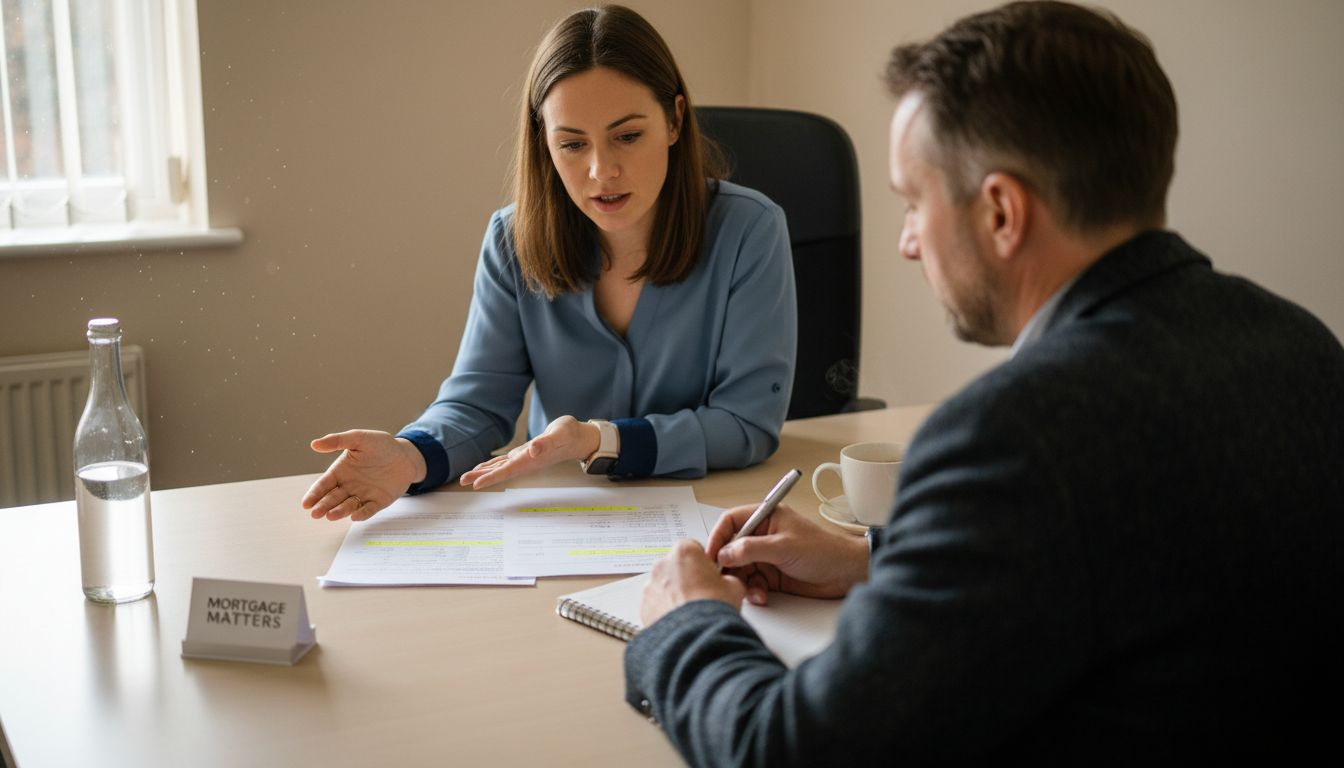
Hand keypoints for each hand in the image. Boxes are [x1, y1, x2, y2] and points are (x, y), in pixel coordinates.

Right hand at [302, 430, 425, 521]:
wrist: (406, 455)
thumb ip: (338, 441)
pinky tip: (355, 516)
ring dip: (339, 511)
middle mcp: (349, 486)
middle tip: (315, 513)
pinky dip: (362, 513)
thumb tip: (314, 444)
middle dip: (323, 506)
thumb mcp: (359, 438)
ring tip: (331, 515)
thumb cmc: (381, 445)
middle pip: (332, 498)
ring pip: (348, 506)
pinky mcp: (378, 502)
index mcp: (341, 471)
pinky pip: (368, 509)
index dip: (314, 494)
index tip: (306, 503)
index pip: (324, 485)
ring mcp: (363, 495)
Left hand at [459, 415, 599, 488]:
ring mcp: (525, 459)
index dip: (491, 477)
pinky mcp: (525, 454)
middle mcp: (526, 462)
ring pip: (500, 468)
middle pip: (500, 472)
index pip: (508, 470)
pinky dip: (493, 465)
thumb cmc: (570, 434)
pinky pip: (505, 462)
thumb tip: (533, 449)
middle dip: (481, 477)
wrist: (579, 437)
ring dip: (483, 473)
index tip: (476, 484)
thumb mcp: (560, 434)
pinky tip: (483, 467)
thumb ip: (546, 442)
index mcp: (532, 459)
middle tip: (462, 481)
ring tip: (467, 478)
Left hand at [641, 540, 745, 625]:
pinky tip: (681, 622)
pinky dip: (665, 611)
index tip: (710, 576)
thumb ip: (727, 579)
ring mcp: (650, 586)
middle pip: (677, 567)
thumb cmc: (712, 607)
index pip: (694, 550)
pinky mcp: (643, 606)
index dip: (704, 565)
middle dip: (687, 579)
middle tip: (702, 596)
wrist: (695, 636)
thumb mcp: (734, 586)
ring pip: (664, 587)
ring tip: (692, 613)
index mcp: (684, 551)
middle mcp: (662, 564)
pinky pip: (656, 605)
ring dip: (675, 595)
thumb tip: (726, 584)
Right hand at [707, 502, 868, 604]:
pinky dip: (753, 591)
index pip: (731, 521)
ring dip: (741, 582)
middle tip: (723, 580)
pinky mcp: (771, 575)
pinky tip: (761, 597)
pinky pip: (752, 583)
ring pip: (739, 569)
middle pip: (731, 548)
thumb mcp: (783, 546)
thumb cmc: (823, 551)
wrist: (846, 574)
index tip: (711, 555)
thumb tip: (724, 554)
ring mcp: (766, 556)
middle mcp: (763, 535)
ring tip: (750, 592)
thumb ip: (751, 549)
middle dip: (727, 566)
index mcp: (766, 517)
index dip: (717, 537)